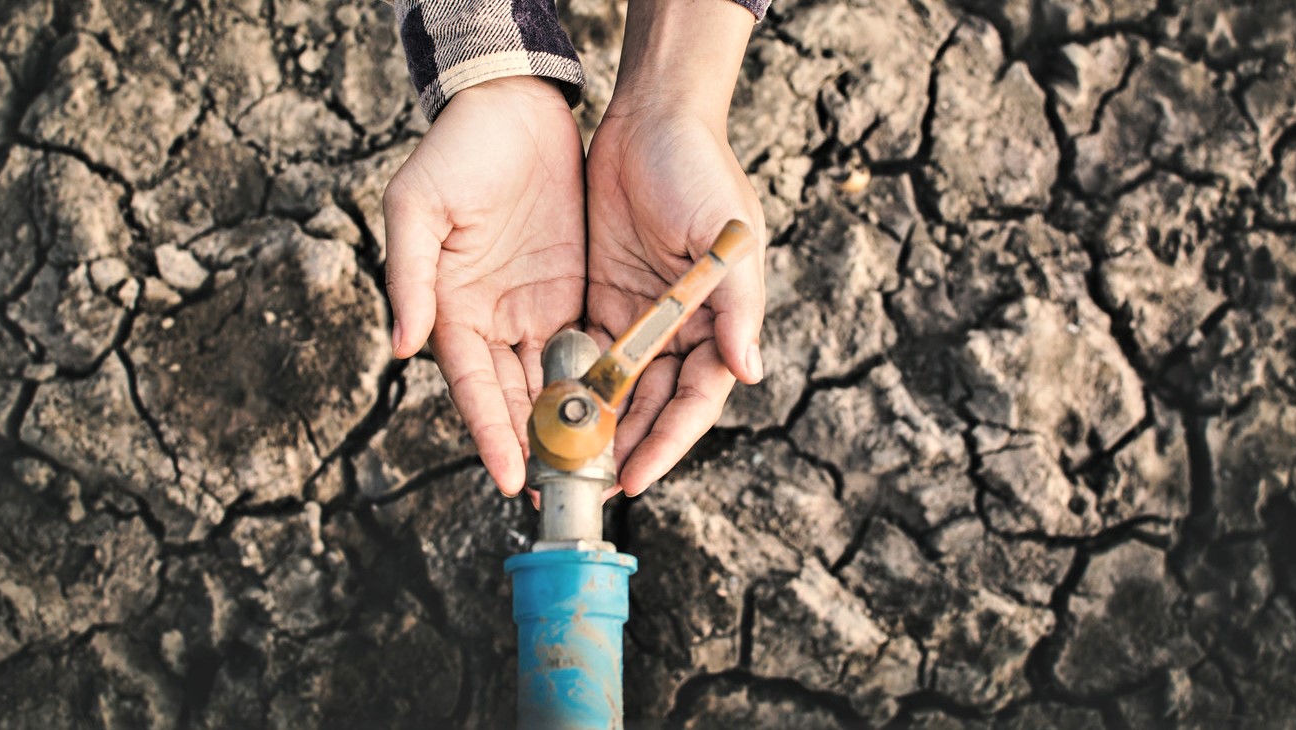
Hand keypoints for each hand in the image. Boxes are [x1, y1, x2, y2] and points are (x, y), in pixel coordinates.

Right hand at [383, 77, 584, 497]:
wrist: (513, 107)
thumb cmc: (456, 152)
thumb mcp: (418, 207)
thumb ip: (409, 277)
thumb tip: (401, 346)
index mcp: (450, 309)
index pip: (472, 386)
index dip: (490, 432)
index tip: (509, 476)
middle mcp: (492, 321)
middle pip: (514, 398)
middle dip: (535, 447)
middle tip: (560, 494)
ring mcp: (533, 309)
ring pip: (552, 382)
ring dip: (570, 426)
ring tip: (595, 472)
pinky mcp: (571, 290)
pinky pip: (585, 347)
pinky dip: (597, 384)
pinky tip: (619, 416)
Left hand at [586, 106, 764, 497]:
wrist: (651, 118)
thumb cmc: (701, 171)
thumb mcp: (728, 237)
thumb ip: (736, 306)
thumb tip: (749, 372)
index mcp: (718, 323)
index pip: (696, 400)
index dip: (668, 442)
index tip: (637, 477)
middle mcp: (680, 330)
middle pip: (654, 406)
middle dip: (626, 448)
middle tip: (590, 487)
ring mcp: (639, 319)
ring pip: (618, 391)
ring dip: (596, 428)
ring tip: (564, 465)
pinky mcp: (601, 299)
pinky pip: (586, 355)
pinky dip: (572, 387)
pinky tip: (546, 414)